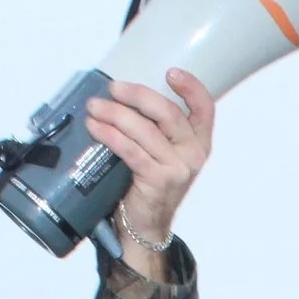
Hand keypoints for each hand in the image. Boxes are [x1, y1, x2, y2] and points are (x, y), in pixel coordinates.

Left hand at [89, 70, 215, 274]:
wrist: (145, 225)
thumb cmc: (149, 183)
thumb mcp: (162, 153)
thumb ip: (155, 127)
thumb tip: (120, 94)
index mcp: (199, 142)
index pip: (205, 108)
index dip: (191, 87)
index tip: (171, 73)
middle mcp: (194, 154)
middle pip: (168, 113)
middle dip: (137, 96)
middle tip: (113, 88)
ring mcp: (178, 168)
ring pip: (145, 130)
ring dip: (115, 114)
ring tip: (93, 107)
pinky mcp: (159, 180)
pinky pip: (132, 150)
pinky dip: (111, 136)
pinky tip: (95, 128)